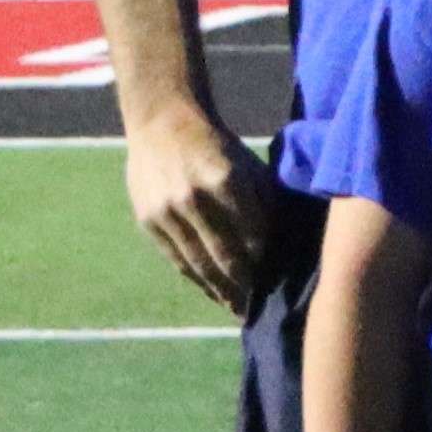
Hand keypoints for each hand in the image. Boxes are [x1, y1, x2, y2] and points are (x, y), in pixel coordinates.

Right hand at [122, 102, 273, 312]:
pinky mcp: (148, 220)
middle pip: (227, 256)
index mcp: (226, 180)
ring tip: (240, 309)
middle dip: (247, 285)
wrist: (163, 122)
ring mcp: (167, 211)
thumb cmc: (218, 146)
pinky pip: (176, 259)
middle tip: (263, 307)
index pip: (255, 235)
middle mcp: (194, 198)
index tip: (281, 283)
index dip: (269, 263)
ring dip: (221, 291)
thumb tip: (282, 246)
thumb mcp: (250, 166)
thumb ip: (265, 203)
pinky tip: (213, 293)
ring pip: (199, 263)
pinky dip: (196, 280)